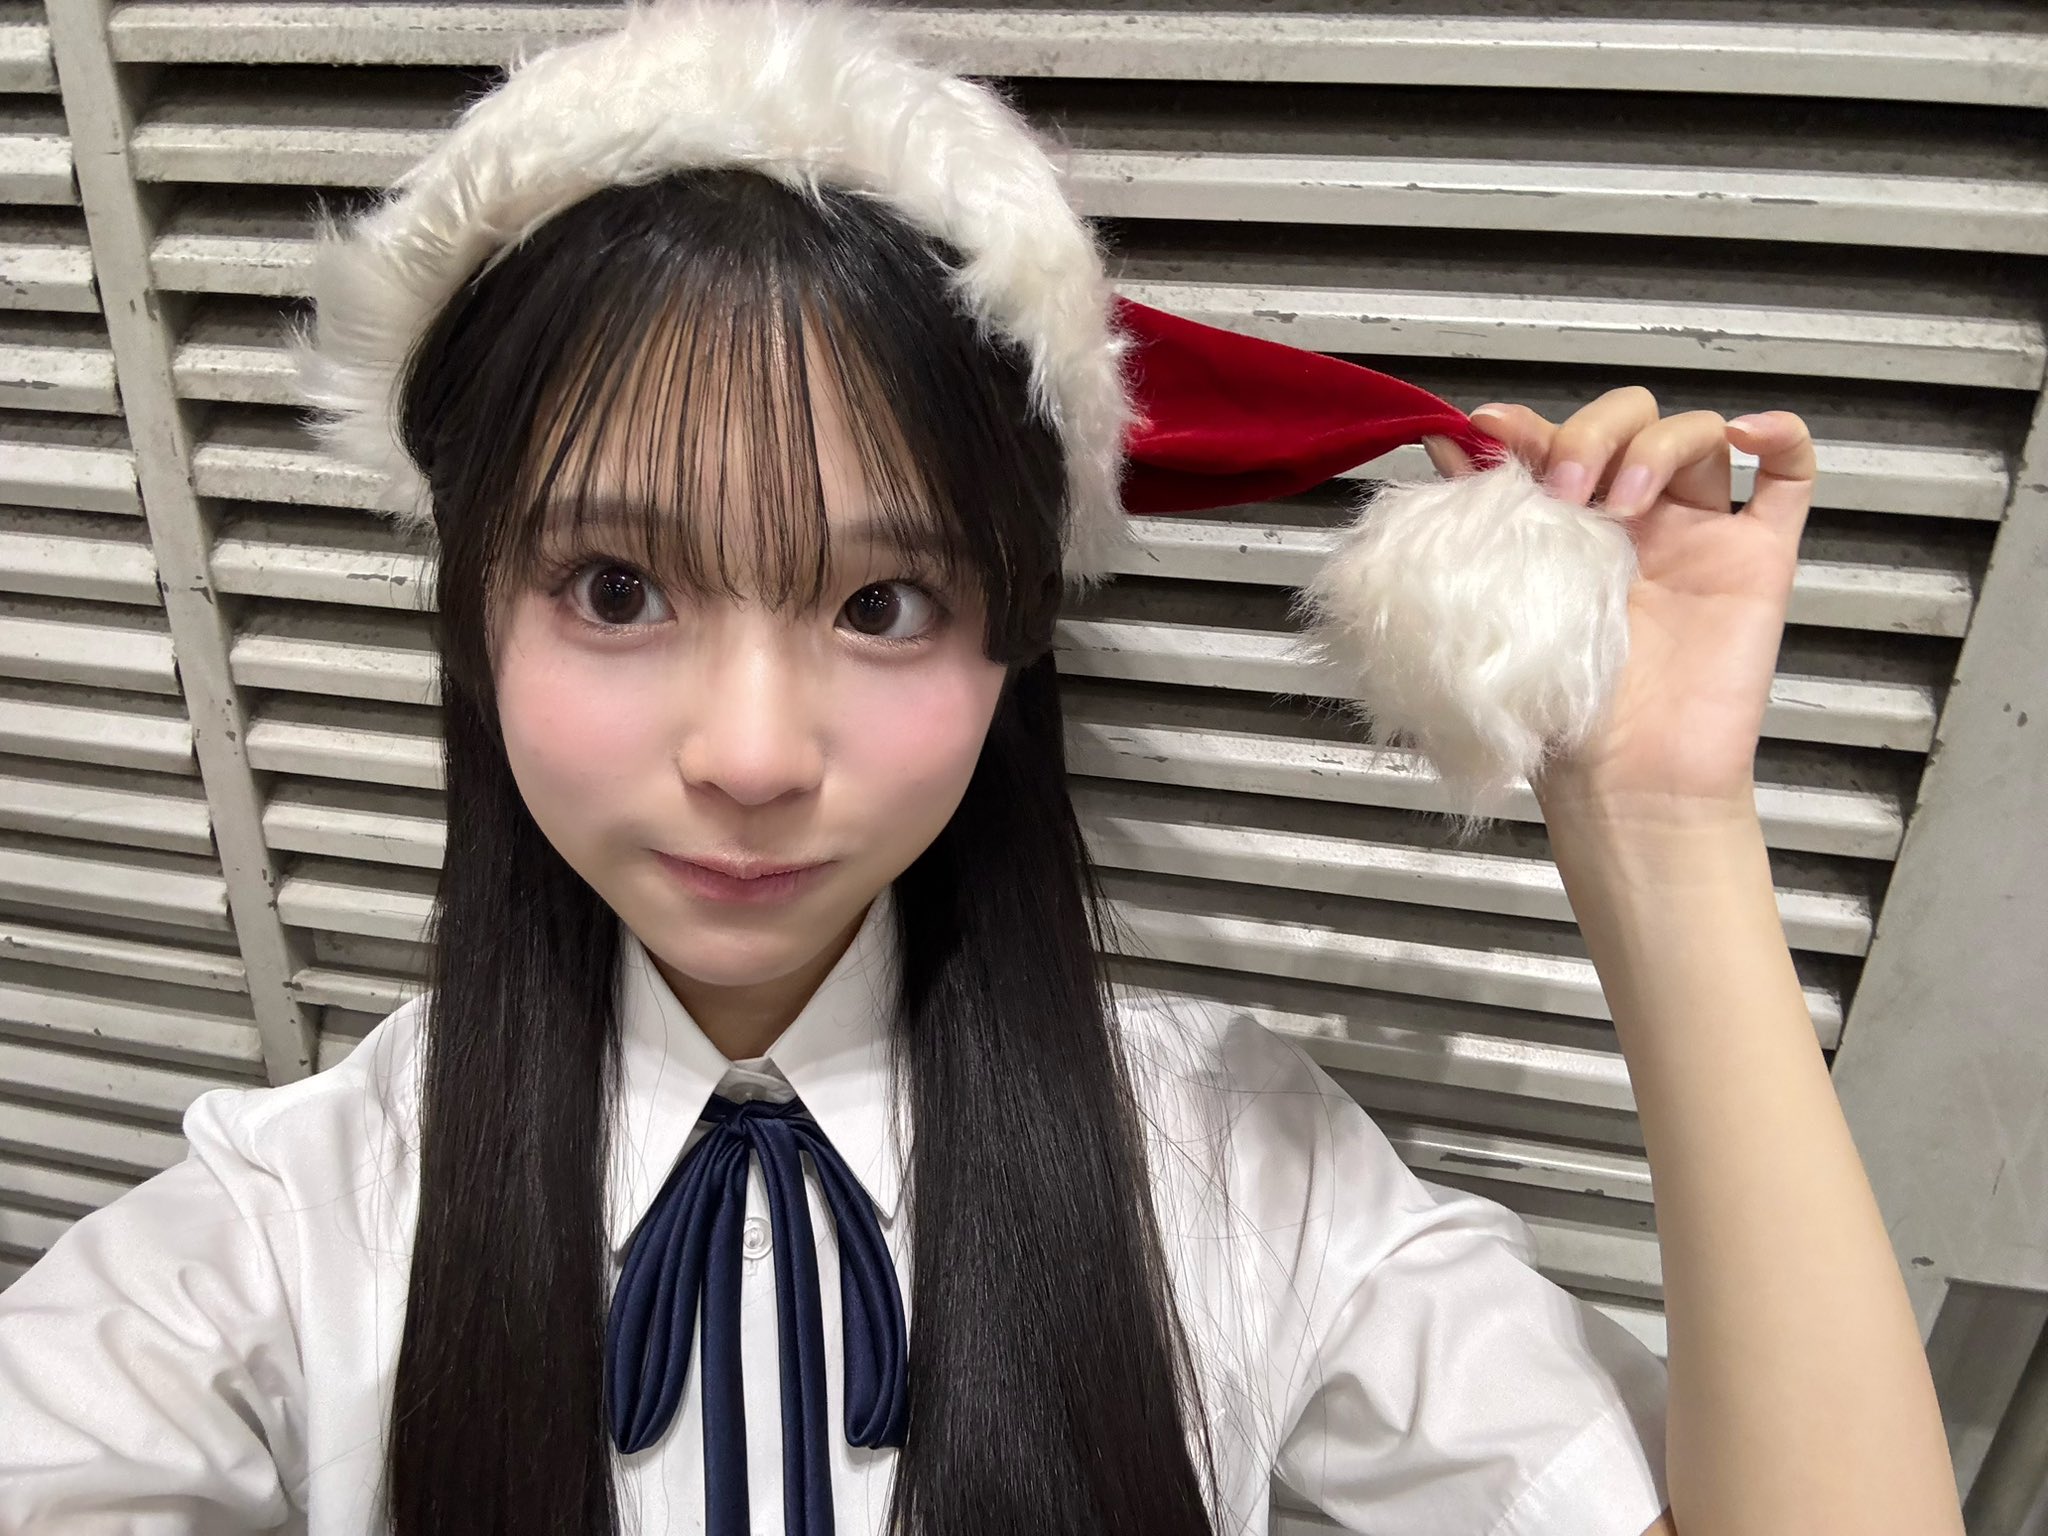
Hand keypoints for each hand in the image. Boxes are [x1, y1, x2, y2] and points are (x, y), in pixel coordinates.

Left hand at [1424, 387, 1815, 823]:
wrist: (1627, 785)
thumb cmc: (1560, 719)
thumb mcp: (1499, 610)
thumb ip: (1479, 527)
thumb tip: (1442, 447)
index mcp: (1569, 532)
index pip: (1556, 443)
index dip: (1527, 426)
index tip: (1489, 432)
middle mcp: (1637, 525)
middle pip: (1629, 422)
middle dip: (1590, 434)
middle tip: (1563, 488)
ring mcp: (1702, 537)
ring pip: (1697, 435)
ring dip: (1655, 443)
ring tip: (1621, 500)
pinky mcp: (1761, 560)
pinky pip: (1793, 477)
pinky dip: (1781, 434)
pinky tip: (1748, 432)